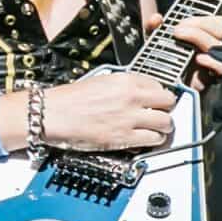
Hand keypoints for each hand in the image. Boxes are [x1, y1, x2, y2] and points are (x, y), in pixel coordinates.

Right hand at [36, 71, 178, 152]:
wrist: (53, 115)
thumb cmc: (70, 99)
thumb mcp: (101, 81)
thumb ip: (124, 86)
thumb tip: (139, 92)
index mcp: (125, 80)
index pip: (159, 85)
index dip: (159, 94)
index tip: (157, 100)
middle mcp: (131, 97)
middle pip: (168, 102)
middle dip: (166, 109)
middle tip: (161, 113)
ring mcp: (129, 118)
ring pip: (165, 123)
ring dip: (163, 127)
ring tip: (157, 129)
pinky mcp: (124, 138)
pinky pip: (153, 140)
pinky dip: (154, 141)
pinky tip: (148, 139)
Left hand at [142, 11, 221, 89]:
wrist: (162, 96)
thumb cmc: (162, 71)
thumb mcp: (155, 47)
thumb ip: (154, 31)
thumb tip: (156, 18)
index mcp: (201, 40)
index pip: (214, 22)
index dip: (203, 18)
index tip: (182, 20)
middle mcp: (210, 51)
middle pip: (218, 29)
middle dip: (199, 24)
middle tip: (178, 28)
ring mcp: (213, 65)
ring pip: (218, 45)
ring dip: (199, 36)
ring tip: (180, 35)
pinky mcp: (213, 81)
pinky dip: (213, 62)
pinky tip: (199, 59)